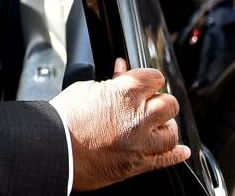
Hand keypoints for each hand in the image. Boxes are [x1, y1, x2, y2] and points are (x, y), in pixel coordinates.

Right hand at [50, 58, 189, 190]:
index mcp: (124, 93)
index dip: (149, 79)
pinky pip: (164, 160)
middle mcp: (137, 118)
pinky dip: (176, 155)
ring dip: (165, 126)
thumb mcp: (86, 88)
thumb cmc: (64, 118)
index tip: (144, 83)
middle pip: (169, 104)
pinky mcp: (136, 165)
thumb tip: (121, 70)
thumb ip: (110, 81)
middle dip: (159, 101)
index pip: (155, 78)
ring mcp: (139, 144)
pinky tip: (181, 151)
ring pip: (171, 133)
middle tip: (148, 104)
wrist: (53, 150)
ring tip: (155, 125)